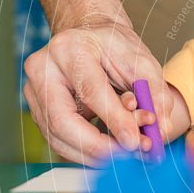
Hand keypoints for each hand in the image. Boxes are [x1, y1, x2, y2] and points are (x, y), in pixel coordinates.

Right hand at [23, 19, 171, 164]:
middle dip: (98, 146)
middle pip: (62, 121)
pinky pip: (58, 140)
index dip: (114, 120)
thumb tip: (160, 130)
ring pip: (57, 137)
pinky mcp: (37, 109)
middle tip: (128, 155)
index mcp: (70, 48)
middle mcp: (43, 69)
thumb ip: (154, 92)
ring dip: (92, 154)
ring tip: (124, 154)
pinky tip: (108, 150)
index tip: (135, 142)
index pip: (91, 91)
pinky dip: (84, 151)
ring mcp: (33, 91)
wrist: (90, 37)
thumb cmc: (115, 47)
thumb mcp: (141, 61)